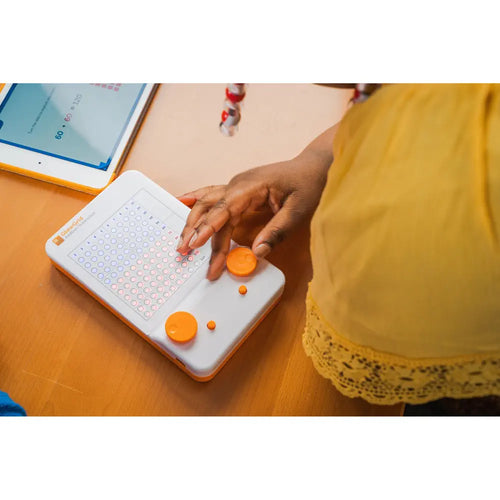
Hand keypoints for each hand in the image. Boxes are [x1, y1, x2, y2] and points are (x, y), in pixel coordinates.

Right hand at [176, 125, 336, 279]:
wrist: (311, 167)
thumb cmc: (306, 185)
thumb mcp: (298, 211)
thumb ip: (277, 231)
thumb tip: (257, 253)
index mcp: (252, 187)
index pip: (225, 210)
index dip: (209, 228)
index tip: (195, 244)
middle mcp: (238, 185)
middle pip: (210, 208)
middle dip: (195, 231)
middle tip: (184, 252)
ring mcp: (235, 186)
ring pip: (206, 203)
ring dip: (193, 222)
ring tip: (181, 243)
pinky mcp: (237, 191)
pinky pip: (211, 196)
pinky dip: (195, 201)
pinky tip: (181, 202)